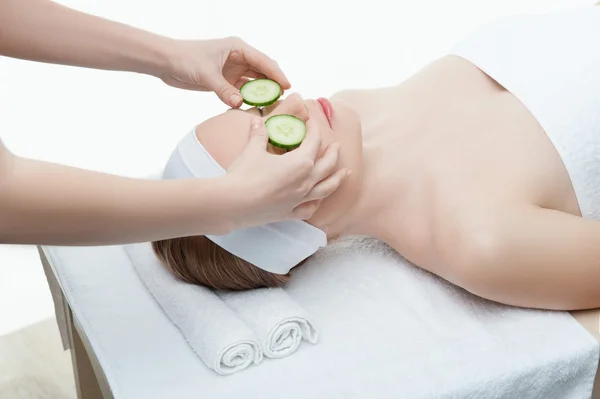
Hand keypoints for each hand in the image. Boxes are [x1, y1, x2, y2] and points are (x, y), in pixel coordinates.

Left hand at [159, 36, 290, 107]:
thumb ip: (224, 90)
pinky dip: (250, 99)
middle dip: (274, 84)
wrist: (167, 62)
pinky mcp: (226, 82)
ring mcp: (233, 70)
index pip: (263, 61)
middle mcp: (239, 58)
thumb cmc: (185, 59)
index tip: (288, 86)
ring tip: (274, 105)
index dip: (277, 74)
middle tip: (284, 99)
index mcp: (238, 48)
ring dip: (263, 93)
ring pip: (255, 83)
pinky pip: (243, 91)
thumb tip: (239, 104)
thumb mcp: (206, 74)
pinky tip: (257, 108)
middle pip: (263, 72)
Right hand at [225, 117, 349, 228]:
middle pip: (327, 165)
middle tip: (337, 146)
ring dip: (337, 179)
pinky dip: (317, 202)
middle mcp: (306, 181)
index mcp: (301, 162)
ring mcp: (300, 199)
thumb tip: (256, 121)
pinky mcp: (291, 213)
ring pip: (326, 188)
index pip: (314, 142)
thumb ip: (258, 134)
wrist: (233, 203)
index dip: (314, 130)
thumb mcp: (252, 150)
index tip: (312, 123)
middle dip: (333, 153)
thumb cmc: (244, 174)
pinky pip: (311, 208)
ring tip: (346, 173)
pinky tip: (319, 199)